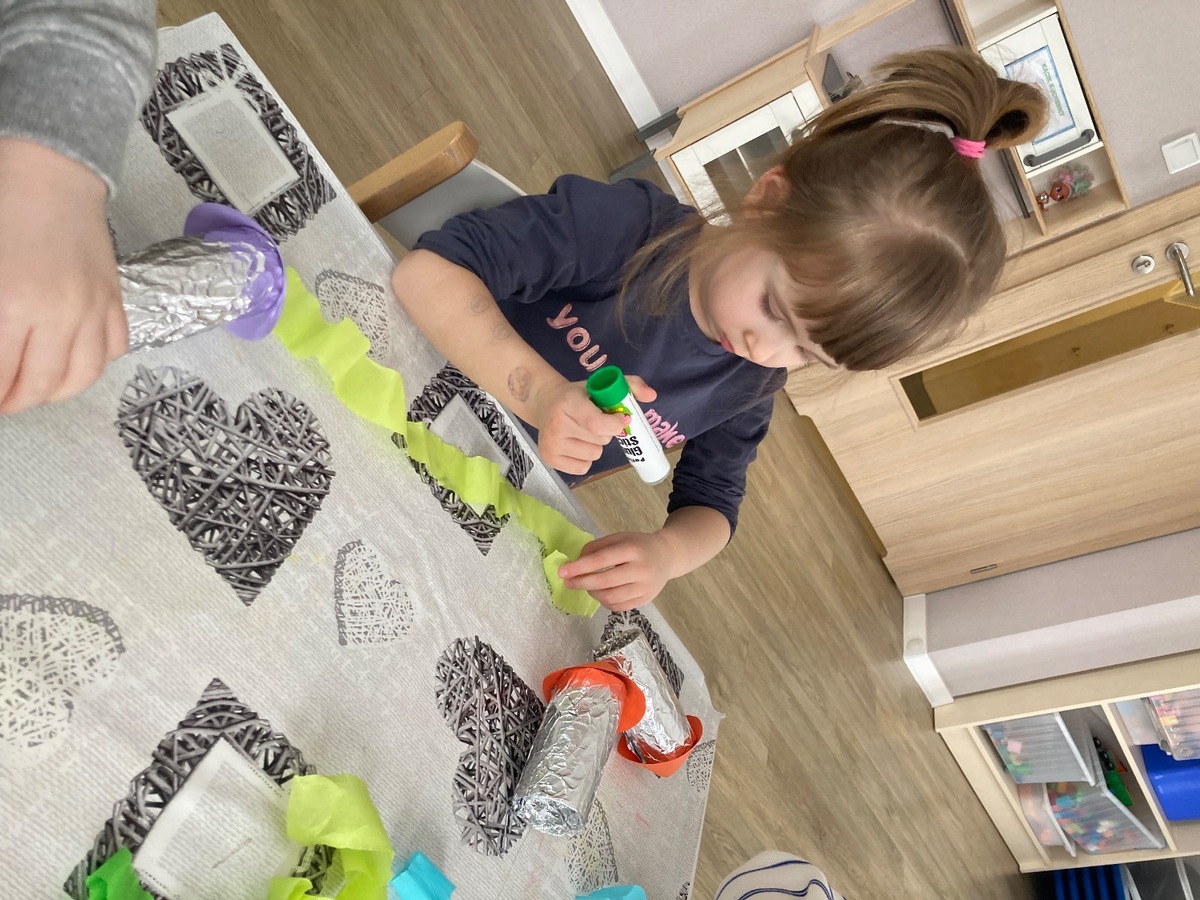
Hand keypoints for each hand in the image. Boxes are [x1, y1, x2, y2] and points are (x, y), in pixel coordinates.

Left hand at [0, 138, 126, 413]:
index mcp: (13, 304)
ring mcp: (94, 309)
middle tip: (1, 399)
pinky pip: (112, 349)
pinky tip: (71, 356)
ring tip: (34, 387)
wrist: (49, 172)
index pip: (0, 375)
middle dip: (15, 401)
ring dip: (54, 391)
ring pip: (82, 377)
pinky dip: (92, 362)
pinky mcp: (115, 300)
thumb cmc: (0, 208)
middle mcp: (60, 315)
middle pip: (41, 385)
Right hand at [531, 375, 656, 474]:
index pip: (597, 424)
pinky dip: (585, 459)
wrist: (544, 403)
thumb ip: (630, 385)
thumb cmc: (578, 395)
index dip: (615, 425)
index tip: (620, 419)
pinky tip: (576, 444)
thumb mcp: (600, 384)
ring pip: (594, 455)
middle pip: (600, 441)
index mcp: (569, 403)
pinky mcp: (549, 459)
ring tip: (583, 432)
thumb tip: (652, 396)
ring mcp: (551, 444)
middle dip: (605, 433)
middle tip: (593, 421)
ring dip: (595, 445)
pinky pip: (583, 468)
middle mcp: (556, 425)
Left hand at [558, 530, 672, 610]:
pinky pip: (618, 606)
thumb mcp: (619, 538)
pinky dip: (604, 601)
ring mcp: (645, 587)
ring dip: (592, 592)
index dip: (579, 567)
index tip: (562, 571)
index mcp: (632, 550)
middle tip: (568, 582)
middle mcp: (640, 570)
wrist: (667, 556)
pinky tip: (601, 592)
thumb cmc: (638, 545)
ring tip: (587, 585)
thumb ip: (596, 547)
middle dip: (581, 583)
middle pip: (604, 582)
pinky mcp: (645, 600)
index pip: (601, 560)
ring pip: (610, 597)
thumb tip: (576, 563)